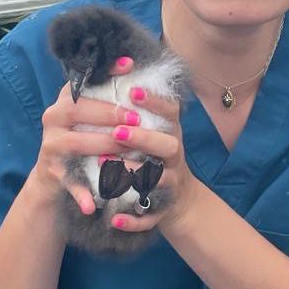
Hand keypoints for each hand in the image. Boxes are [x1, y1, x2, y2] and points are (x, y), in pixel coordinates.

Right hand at [29, 56, 137, 214]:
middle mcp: (53, 118)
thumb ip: (106, 94)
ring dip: (103, 146)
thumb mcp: (91, 116)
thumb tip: (132, 64)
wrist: (54, 178)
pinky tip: (94, 204)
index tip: (130, 65)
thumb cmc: (83, 138)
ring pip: (76, 144)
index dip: (106, 72)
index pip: (83, 80)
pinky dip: (82, 194)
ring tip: (128, 150)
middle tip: (136, 118)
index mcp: (65, 101)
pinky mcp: (53, 172)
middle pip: (77, 111)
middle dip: (109, 113)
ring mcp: (51, 146)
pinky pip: (70, 182)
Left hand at [107, 87, 197, 232]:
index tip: (133, 90)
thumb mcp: (154, 130)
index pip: (171, 112)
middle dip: (143, 138)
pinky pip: (150, 218)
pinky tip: (114, 220)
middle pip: (167, 146)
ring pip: (157, 181)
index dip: (155, 101)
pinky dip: (133, 221)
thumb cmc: (156, 158)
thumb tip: (117, 67)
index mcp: (170, 134)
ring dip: (133, 176)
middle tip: (118, 131)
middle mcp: (174, 158)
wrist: (178, 202)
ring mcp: (171, 185)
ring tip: (110, 172)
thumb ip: (138, 108)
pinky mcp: (162, 211)